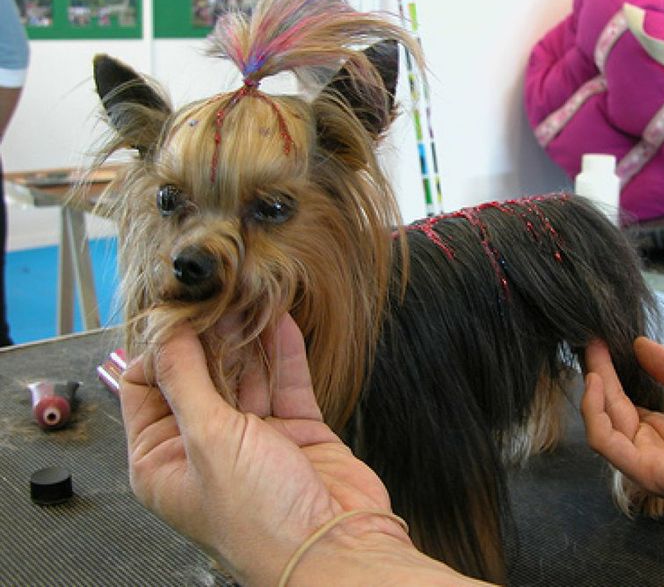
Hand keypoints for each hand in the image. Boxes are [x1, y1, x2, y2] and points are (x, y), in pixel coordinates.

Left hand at [120, 314, 410, 584]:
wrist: (334, 547)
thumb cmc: (261, 520)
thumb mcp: (208, 441)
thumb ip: (187, 379)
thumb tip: (166, 332)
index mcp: (164, 459)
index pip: (148, 386)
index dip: (163, 349)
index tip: (180, 314)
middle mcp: (206, 446)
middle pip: (200, 374)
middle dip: (210, 336)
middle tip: (219, 296)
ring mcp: (254, 437)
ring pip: (246, 373)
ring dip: (247, 336)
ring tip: (248, 297)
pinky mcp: (297, 430)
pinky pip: (286, 381)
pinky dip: (283, 350)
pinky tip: (279, 319)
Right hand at [580, 337, 663, 531]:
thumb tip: (642, 345)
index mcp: (661, 430)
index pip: (623, 398)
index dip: (611, 369)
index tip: (603, 340)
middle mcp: (649, 445)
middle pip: (609, 408)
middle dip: (597, 372)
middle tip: (591, 341)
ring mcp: (646, 460)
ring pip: (601, 425)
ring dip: (592, 391)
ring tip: (593, 359)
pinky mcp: (649, 471)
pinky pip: (608, 443)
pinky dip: (596, 413)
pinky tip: (598, 384)